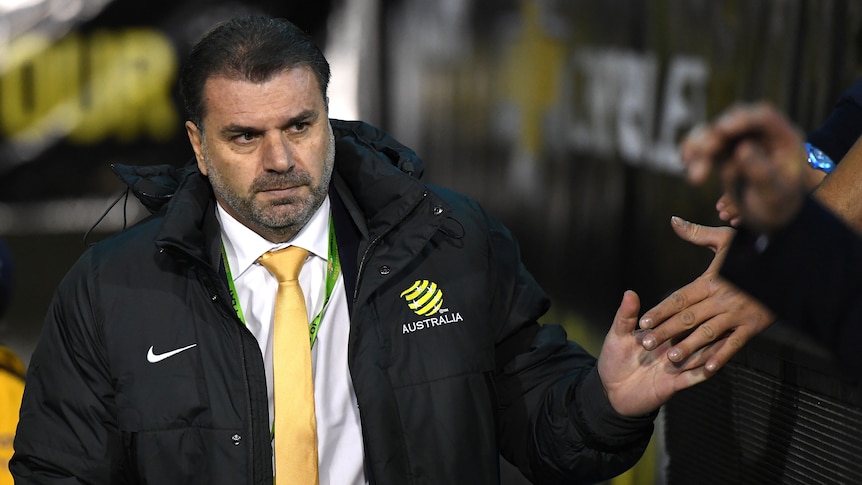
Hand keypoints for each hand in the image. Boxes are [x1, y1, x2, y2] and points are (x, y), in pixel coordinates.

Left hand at [598, 290, 710, 416]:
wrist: (611, 391)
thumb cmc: (614, 360)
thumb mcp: (618, 335)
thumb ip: (626, 316)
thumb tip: (629, 292)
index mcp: (662, 334)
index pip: (677, 319)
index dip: (685, 311)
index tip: (698, 299)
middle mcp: (673, 348)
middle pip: (693, 336)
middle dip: (698, 330)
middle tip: (708, 320)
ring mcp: (676, 366)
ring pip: (698, 356)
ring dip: (705, 351)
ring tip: (714, 342)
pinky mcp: (675, 384)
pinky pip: (693, 377)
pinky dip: (702, 372)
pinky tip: (711, 367)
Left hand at [638, 217, 774, 372]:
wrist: (794, 263)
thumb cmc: (757, 248)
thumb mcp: (727, 239)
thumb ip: (697, 234)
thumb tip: (673, 221)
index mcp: (711, 280)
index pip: (680, 298)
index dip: (660, 310)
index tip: (643, 321)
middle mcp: (721, 297)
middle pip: (688, 317)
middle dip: (665, 331)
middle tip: (646, 344)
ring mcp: (738, 313)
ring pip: (708, 332)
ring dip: (689, 346)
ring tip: (671, 358)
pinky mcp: (754, 325)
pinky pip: (735, 343)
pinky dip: (721, 356)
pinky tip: (707, 369)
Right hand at [681, 103, 824, 230]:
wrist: (770, 219)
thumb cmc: (779, 206)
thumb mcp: (775, 194)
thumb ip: (762, 171)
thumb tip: (741, 149)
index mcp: (783, 138)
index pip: (763, 117)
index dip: (742, 119)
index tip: (722, 129)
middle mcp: (760, 134)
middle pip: (732, 122)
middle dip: (714, 136)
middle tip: (704, 152)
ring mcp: (739, 141)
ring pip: (713, 133)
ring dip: (699, 147)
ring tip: (693, 169)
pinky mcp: (722, 152)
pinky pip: (703, 146)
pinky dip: (692, 151)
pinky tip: (685, 160)